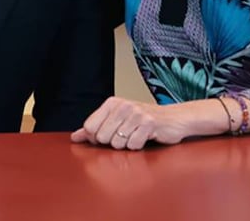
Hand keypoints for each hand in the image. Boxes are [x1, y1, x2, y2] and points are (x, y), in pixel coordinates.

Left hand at [71, 96, 190, 150]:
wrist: (174, 118)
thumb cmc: (142, 121)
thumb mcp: (116, 119)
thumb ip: (94, 128)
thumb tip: (75, 137)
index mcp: (111, 103)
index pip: (90, 127)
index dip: (95, 138)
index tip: (107, 136)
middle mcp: (122, 105)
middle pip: (102, 137)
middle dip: (112, 142)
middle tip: (125, 135)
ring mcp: (136, 114)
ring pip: (118, 143)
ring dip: (127, 145)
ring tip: (135, 135)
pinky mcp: (149, 123)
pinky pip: (134, 145)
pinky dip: (138, 146)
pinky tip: (145, 137)